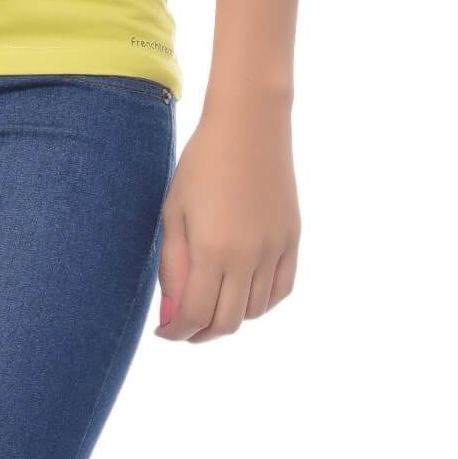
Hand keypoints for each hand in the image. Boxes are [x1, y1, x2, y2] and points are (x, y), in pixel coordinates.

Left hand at [155, 94, 299, 340]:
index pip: (195, 315)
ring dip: (230, 316)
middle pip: (226, 322)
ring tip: (210, 302)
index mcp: (212, 250)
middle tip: (184, 325)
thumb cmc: (202, 163)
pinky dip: (261, 302)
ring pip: (254, 311)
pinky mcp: (292, 241)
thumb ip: (172, 265)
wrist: (249, 126)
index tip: (165, 331)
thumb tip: (172, 313)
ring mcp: (274, 251)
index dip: (177, 332)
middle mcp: (247, 258)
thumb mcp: (174, 210)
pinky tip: (243, 292)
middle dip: (200, 332)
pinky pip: (280, 291)